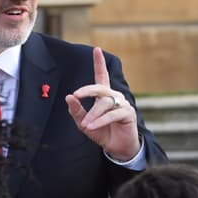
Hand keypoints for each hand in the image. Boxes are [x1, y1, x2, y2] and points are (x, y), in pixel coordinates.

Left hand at [65, 47, 140, 161]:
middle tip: (76, 95)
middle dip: (87, 90)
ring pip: (104, 103)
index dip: (99, 63)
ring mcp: (123, 103)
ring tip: (85, 125)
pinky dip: (100, 121)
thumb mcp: (84, 123)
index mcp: (104, 96)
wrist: (117, 148)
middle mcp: (114, 96)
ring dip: (93, 114)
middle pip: (100, 88)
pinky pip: (112, 114)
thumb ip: (76, 111)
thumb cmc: (102, 132)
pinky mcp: (128, 113)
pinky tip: (91, 127)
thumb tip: (69, 97)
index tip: (96, 49)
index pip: (101, 76)